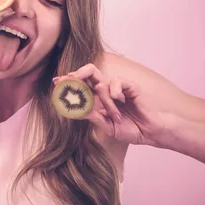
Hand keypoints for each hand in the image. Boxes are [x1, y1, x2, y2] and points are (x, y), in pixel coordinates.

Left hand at [53, 64, 169, 145]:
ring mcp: (118, 88)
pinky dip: (116, 92)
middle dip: (76, 74)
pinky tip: (121, 100)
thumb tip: (73, 109)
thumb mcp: (106, 126)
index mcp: (98, 100)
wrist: (149, 132)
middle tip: (67, 79)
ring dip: (105, 101)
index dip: (69, 83)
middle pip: (89, 73)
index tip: (56, 83)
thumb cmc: (129, 129)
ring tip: (114, 114)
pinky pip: (117, 82)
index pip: (81, 86)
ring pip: (102, 84)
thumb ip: (92, 116)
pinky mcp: (129, 86)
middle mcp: (106, 91)